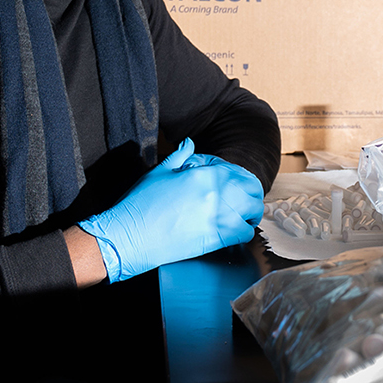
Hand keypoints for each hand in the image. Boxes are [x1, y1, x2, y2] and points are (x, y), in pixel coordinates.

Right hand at [78, 139, 263, 282]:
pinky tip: (234, 230)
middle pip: (252, 190)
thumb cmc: (139, 204)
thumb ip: (180, 156)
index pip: (238, 171)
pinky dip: (243, 231)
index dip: (237, 175)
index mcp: (204, 175)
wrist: (129, 237)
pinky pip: (244, 234)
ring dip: (250, 212)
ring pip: (253, 212)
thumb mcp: (159, 172)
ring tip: (242, 214)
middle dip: (250, 192)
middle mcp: (217, 195)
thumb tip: (189, 143)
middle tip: (243, 197)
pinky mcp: (216, 239)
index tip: (231, 181)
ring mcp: (219, 218)